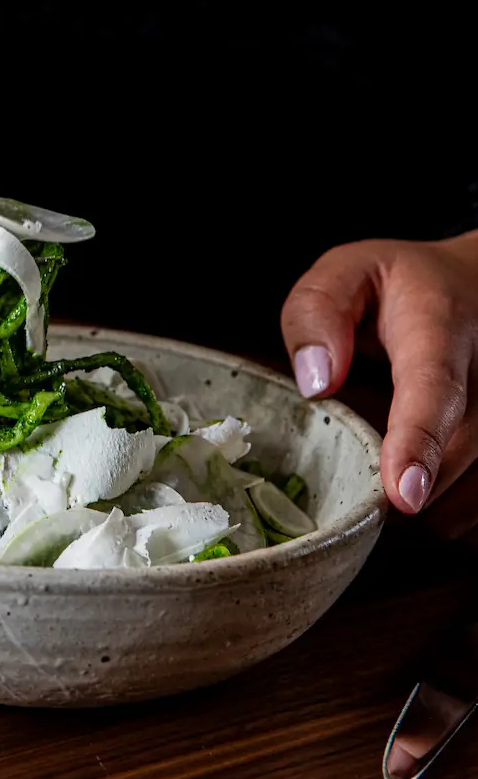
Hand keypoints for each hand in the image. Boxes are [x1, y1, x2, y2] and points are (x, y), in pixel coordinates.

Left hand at [281, 233, 477, 531]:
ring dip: (427, 503)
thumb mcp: (347, 271)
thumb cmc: (401, 284)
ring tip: (381, 480)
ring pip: (475, 485)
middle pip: (460, 451)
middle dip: (407, 485)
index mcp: (442, 323)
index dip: (420, 442)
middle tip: (355, 491)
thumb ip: (318, 311)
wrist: (474, 283)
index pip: (437, 388)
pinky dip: (444, 507)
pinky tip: (411, 486)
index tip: (403, 494)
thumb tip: (316, 382)